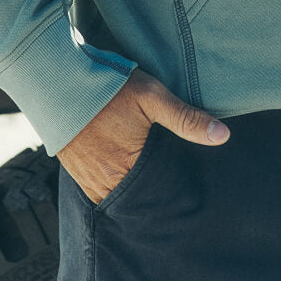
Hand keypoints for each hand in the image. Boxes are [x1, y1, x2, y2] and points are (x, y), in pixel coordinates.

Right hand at [56, 67, 229, 204]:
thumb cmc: (108, 87)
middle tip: (168, 179)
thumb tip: (222, 136)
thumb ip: (186, 118)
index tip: (186, 184)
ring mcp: (90, 179)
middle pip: (139, 196)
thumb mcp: (153, 96)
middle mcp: (108, 181)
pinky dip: (113, 184)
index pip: (160, 192)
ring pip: (119, 195)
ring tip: (147, 173)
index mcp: (130, 168)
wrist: (59, 83)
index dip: (174, 188)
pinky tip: (124, 169)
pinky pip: (99, 189)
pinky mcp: (77, 172)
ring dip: (132, 187)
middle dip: (153, 190)